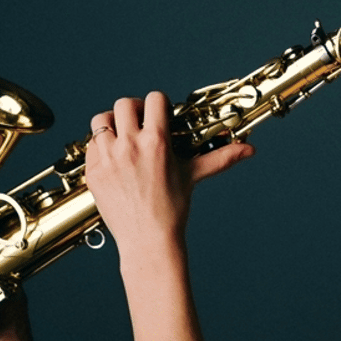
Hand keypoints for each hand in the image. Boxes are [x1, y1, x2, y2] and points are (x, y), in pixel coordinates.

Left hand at [82, 92, 251, 260]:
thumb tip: (250, 150)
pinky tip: (111, 157)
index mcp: (157, 142)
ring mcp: (108, 158)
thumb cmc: (172, 209)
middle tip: (140, 122)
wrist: (148, 240)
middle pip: (124, 104)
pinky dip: (99, 146)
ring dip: (111, 124)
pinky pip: (90, 145)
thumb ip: (221, 158)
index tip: (160, 115)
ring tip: (121, 135)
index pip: (154, 99)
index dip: (158, 104)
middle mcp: (130, 145)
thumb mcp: (194, 176)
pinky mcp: (93, 171)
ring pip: (101, 120)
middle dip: (134, 109)